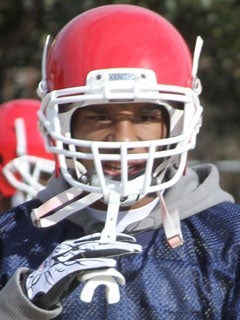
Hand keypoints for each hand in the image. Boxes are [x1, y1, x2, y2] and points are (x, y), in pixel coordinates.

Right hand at [24, 233, 141, 308]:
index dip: (113, 238)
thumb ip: (88, 262)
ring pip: (92, 251)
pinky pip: (82, 267)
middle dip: (118, 244)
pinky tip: (111, 265)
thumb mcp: (75, 268)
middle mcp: (69, 249)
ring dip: (112, 251)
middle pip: (97, 244)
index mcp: (72, 246)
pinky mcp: (62, 271)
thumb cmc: (58, 280)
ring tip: (128, 250)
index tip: (129, 239)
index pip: (96, 239)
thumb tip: (106, 260)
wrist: (35, 292)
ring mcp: (65, 258)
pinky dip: (97, 265)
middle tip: (135, 246)